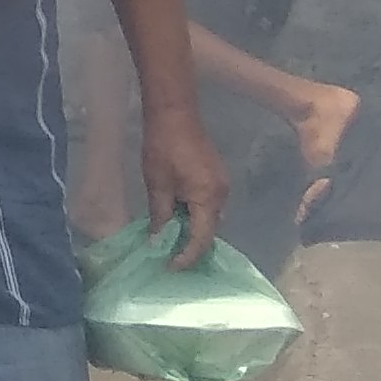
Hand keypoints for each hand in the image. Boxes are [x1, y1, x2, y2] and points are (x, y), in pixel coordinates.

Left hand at [141, 102, 226, 267]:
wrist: (173, 112)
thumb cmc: (163, 147)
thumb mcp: (157, 185)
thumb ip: (161, 216)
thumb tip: (157, 241)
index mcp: (209, 198)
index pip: (202, 239)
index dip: (186, 257)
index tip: (169, 267)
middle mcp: (223, 195)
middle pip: (209, 230)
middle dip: (190, 245)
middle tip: (169, 257)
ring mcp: (222, 184)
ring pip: (209, 217)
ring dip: (192, 229)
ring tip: (171, 240)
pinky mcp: (216, 175)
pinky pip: (208, 203)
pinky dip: (195, 214)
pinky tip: (178, 217)